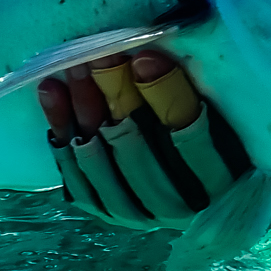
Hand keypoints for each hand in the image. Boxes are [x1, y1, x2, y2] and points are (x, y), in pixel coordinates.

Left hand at [36, 50, 251, 229]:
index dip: (165, 95)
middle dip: (113, 96)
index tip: (144, 56)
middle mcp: (177, 206)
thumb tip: (145, 59)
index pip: (191, 139)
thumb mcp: (210, 111)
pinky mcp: (108, 212)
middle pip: (136, 149)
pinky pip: (77, 178)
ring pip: (101, 164)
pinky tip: (52, 99)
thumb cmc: (211, 135)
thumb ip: (181, 91)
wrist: (190, 183)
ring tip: (64, 74)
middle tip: (94, 56)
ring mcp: (139, 214)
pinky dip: (62, 136)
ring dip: (78, 114)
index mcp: (218, 181)